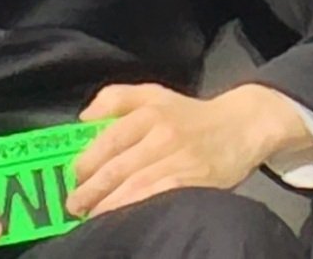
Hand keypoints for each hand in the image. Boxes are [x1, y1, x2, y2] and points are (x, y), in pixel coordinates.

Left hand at [66, 83, 294, 219]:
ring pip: (136, 187)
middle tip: (73, 206)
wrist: (239, 126)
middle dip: (91, 190)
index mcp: (148, 111)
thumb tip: (83, 118)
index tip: (72, 177)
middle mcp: (162, 135)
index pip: (109, 139)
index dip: (86, 161)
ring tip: (92, 217)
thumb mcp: (152, 93)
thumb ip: (115, 98)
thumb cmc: (188, 113)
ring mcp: (179, 160)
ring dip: (110, 205)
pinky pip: (159, 198)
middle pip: (118, 167)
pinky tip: (124, 218)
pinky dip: (138, 209)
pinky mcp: (195, 183)